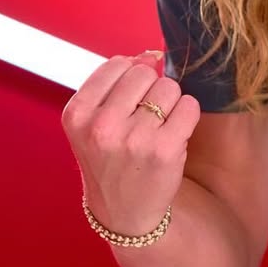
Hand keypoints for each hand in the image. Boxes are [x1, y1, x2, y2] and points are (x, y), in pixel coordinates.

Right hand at [62, 51, 200, 235]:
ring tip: (157, 128)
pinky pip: (190, 105)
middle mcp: (101, 126)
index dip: (130, 77)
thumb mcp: (93, 123)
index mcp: (77, 114)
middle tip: (144, 118)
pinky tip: (174, 134)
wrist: (125, 212)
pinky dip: (187, 114)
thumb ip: (114, 84)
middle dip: (150, 89)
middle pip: (144, 73)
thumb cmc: (112, 160)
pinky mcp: (165, 149)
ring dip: (170, 102)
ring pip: (169, 87)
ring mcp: (134, 138)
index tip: (128, 101)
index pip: (117, 65)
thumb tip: (150, 54)